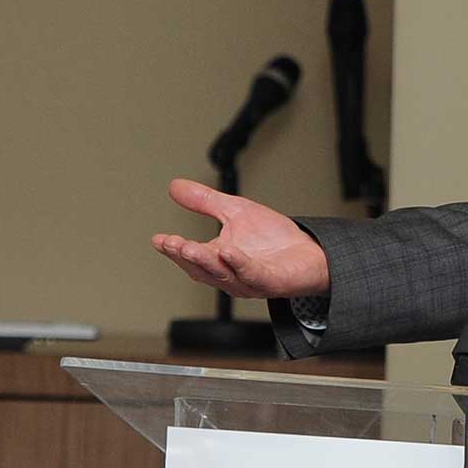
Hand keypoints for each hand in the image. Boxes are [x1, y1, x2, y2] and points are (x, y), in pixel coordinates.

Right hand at [151, 178, 330, 299]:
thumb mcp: (235, 211)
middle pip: (202, 268)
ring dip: (205, 262)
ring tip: (190, 248)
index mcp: (218, 260)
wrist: (309, 253)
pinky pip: (252, 275)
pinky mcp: (271, 281)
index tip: (158, 239)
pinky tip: (228, 251)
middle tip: (170, 243)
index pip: (190, 256)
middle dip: (184, 256)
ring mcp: (249, 281)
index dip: (173, 249)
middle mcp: (229, 275)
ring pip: (223, 274)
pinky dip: (239, 264)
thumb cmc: (273, 239)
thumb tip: (174, 186)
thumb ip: (205, 201)